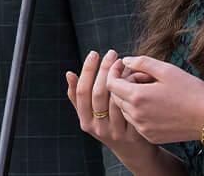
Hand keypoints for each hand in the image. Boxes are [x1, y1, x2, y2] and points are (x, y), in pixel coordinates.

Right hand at [66, 50, 156, 166]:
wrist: (134, 151)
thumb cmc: (110, 124)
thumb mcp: (91, 115)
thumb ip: (79, 97)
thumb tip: (69, 73)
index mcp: (85, 121)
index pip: (82, 92)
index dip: (87, 70)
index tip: (94, 53)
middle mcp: (98, 128)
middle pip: (98, 93)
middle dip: (104, 69)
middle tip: (111, 53)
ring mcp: (116, 132)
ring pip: (115, 99)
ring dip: (120, 76)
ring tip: (123, 62)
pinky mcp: (133, 133)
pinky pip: (131, 106)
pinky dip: (133, 89)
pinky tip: (134, 76)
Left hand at [107, 55, 203, 144]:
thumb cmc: (190, 90)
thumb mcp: (166, 70)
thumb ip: (142, 62)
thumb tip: (125, 60)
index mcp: (138, 97)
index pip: (111, 84)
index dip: (114, 72)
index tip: (123, 65)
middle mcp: (136, 116)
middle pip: (117, 97)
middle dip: (124, 84)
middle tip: (143, 76)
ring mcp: (143, 128)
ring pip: (126, 110)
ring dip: (132, 99)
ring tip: (152, 90)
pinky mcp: (150, 136)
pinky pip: (136, 122)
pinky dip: (140, 112)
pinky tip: (157, 105)